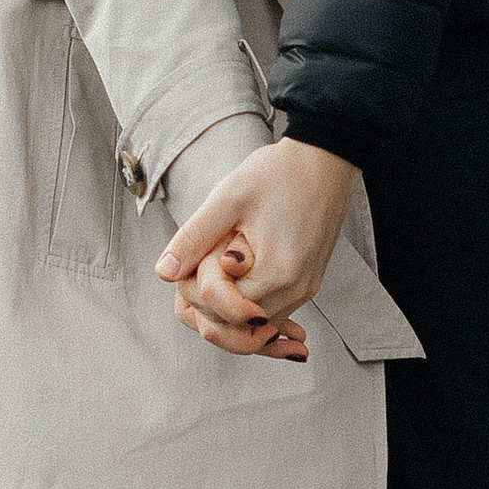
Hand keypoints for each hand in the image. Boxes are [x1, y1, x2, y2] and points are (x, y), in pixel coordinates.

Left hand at [158, 137, 357, 357]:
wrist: (325, 162)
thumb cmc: (278, 174)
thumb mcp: (227, 200)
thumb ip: (193, 239)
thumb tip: (164, 272)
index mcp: (276, 273)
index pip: (222, 309)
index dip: (198, 288)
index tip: (198, 256)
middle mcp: (294, 290)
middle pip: (237, 326)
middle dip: (209, 302)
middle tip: (201, 263)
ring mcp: (304, 290)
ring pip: (254, 327)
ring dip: (228, 308)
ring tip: (217, 268)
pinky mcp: (307, 284)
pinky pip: (271, 313)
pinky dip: (248, 307)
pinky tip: (235, 284)